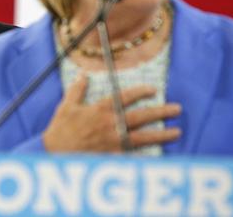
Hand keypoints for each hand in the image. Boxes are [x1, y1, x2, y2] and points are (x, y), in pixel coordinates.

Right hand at [42, 75, 181, 152]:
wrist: (55, 153)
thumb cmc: (60, 129)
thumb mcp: (66, 105)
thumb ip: (77, 89)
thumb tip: (84, 75)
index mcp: (100, 109)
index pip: (125, 97)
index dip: (141, 92)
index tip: (153, 90)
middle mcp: (110, 124)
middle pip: (141, 116)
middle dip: (161, 111)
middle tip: (177, 109)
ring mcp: (113, 141)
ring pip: (144, 137)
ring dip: (162, 134)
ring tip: (177, 132)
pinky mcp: (113, 156)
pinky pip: (134, 154)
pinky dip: (147, 154)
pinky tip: (160, 154)